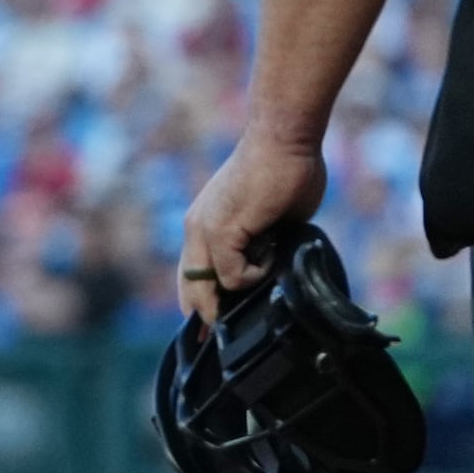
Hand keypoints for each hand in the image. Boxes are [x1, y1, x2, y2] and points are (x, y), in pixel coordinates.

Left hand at [179, 134, 325, 329]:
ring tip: (269, 259)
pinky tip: (272, 250)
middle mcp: (196, 229)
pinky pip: (232, 274)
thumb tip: (269, 272)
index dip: (199, 307)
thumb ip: (260, 246)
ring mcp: (205, 229)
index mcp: (203, 227)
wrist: (283, 139)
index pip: (191, 278)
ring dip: (240, 289)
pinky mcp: (221, 229)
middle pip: (190, 290)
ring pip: (207, 287)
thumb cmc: (283, 173)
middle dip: (208, 317)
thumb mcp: (268, 221)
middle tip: (225, 332)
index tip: (209, 333)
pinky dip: (255, 273)